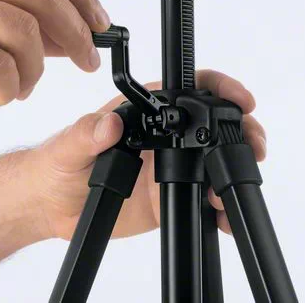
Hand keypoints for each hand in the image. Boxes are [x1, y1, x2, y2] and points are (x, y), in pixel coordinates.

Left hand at [32, 69, 265, 239]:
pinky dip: (218, 207)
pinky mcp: (171, 195)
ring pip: (216, 160)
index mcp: (144, 110)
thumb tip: (109, 123)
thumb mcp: (68, 146)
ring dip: (234, 168)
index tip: (239, 98)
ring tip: (232, 187)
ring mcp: (172, 164)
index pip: (190, 88)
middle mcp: (164, 134)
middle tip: (254, 144)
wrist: (51, 206)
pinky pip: (203, 197)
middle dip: (241, 129)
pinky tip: (222, 215)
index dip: (220, 88)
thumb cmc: (56, 164)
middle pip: (214, 123)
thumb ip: (87, 132)